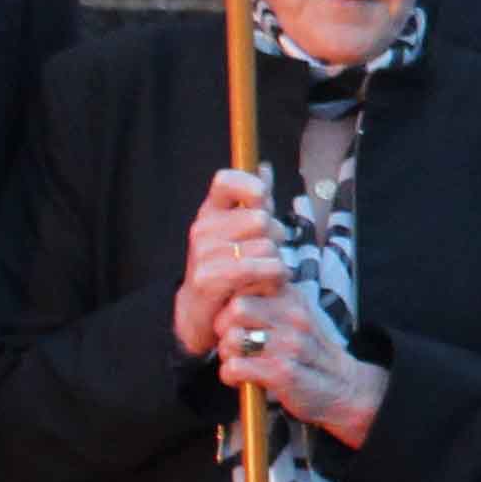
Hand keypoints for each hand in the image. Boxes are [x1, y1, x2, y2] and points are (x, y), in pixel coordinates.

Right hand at [175, 167, 288, 358]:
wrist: (203, 314)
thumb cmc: (231, 269)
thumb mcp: (244, 232)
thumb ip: (256, 201)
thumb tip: (265, 167)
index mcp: (211, 212)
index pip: (226, 180)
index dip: (251, 187)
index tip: (262, 202)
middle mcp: (203, 229)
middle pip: (261, 218)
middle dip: (276, 238)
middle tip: (270, 254)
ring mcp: (202, 253)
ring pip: (265, 245)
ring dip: (277, 263)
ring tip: (270, 275)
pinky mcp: (208, 278)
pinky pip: (256, 268)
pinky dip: (272, 278)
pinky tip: (269, 285)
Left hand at [211, 289, 384, 445]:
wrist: (346, 388)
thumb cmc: (310, 351)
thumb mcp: (295, 314)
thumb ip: (268, 298)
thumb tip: (228, 288)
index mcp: (293, 297)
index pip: (247, 283)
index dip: (231, 302)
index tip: (238, 319)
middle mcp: (294, 317)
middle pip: (236, 308)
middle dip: (224, 327)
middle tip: (234, 342)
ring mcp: (291, 345)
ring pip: (233, 338)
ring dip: (227, 354)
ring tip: (239, 361)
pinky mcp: (284, 373)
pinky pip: (236, 367)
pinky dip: (231, 375)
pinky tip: (242, 378)